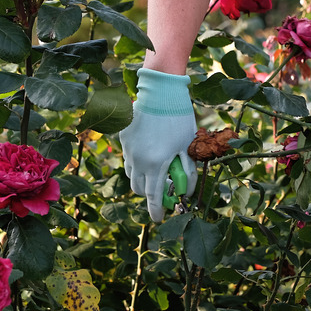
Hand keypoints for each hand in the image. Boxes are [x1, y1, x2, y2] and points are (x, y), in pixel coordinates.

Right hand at [119, 68, 197, 221]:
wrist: (161, 93)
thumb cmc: (179, 119)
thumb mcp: (188, 147)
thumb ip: (187, 173)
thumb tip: (185, 193)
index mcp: (155, 164)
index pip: (153, 197)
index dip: (155, 210)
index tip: (158, 218)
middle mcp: (137, 160)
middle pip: (138, 188)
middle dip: (148, 194)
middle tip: (161, 189)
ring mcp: (128, 149)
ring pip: (131, 173)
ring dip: (142, 177)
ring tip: (155, 168)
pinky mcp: (123, 137)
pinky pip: (128, 155)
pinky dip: (137, 159)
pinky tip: (149, 147)